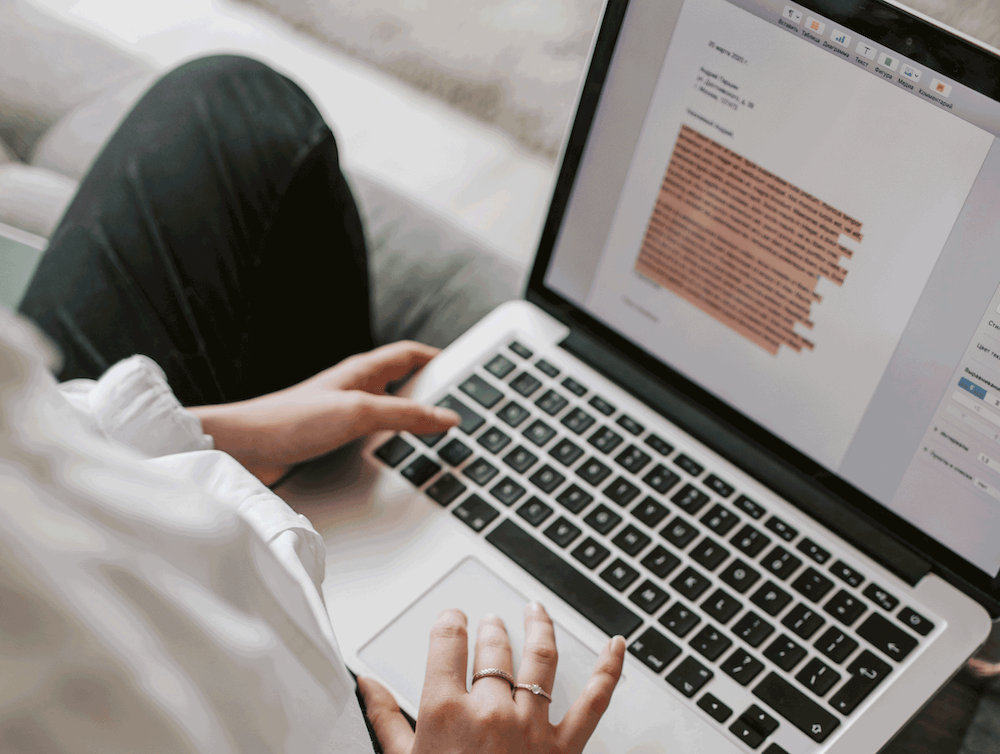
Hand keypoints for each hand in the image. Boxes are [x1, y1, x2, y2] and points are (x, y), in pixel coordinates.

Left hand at [191, 341, 459, 484]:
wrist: (245, 450)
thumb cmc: (290, 421)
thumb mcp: (359, 414)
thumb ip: (405, 415)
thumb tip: (447, 417)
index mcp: (362, 371)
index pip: (410, 354)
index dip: (438, 359)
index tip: (465, 370)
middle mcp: (354, 389)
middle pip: (404, 383)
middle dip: (431, 393)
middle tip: (459, 409)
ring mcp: (343, 415)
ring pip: (389, 413)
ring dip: (411, 424)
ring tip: (436, 439)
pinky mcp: (332, 441)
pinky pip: (372, 438)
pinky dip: (390, 445)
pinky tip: (396, 462)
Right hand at [358, 603, 626, 753]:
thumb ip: (386, 719)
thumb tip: (368, 684)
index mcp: (446, 712)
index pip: (448, 642)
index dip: (450, 622)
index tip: (452, 618)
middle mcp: (490, 711)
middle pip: (493, 648)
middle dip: (490, 629)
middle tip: (490, 621)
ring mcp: (531, 727)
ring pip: (540, 658)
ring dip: (538, 628)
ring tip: (534, 612)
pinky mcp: (564, 748)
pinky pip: (594, 702)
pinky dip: (608, 670)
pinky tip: (616, 646)